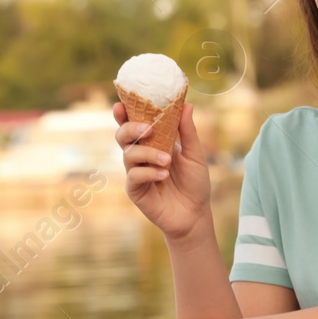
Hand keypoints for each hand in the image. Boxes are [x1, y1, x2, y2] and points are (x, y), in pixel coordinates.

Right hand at [113, 100, 211, 239]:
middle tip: (148, 129)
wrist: (195, 214)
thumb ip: (187, 132)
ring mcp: (136, 173)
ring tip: (168, 161)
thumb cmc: (195, 183)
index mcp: (152, 143)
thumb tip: (187, 105)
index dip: (124, 114)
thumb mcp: (195, 154)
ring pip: (128, 155)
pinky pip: (134, 175)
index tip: (122, 104)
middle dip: (130, 128)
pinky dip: (149, 172)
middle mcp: (140, 156)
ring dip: (148, 154)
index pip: (134, 124)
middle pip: (122, 136)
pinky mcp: (135, 190)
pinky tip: (164, 175)